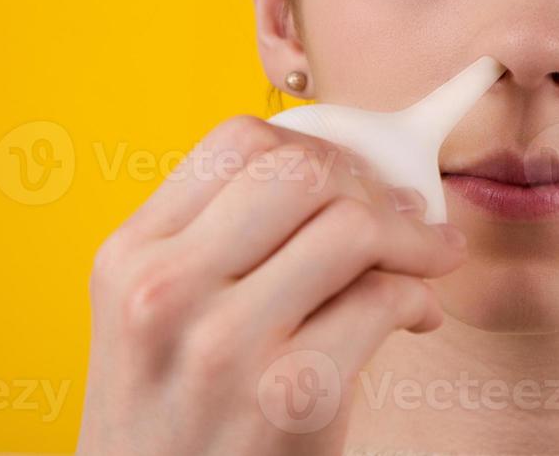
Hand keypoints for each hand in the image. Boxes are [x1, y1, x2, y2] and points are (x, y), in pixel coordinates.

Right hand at [76, 116, 467, 454]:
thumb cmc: (175, 417)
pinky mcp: (287, 395)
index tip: (353, 175)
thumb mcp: (158, 319)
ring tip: (428, 259)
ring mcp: (223, 344)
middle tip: (403, 214)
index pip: (238, 141)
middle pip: (303, 169)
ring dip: (414, 237)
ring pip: (353, 225)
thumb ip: (220, 244)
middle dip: (373, 184)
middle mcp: (164, 292)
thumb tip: (347, 173)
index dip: (319, 144)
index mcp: (130, 257)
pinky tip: (417, 318)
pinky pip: (383, 300)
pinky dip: (419, 299)